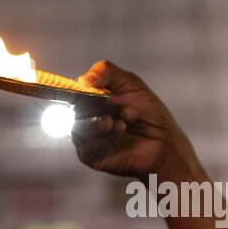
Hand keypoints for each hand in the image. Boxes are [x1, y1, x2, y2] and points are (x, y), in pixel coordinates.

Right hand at [71, 61, 194, 179]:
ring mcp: (86, 138)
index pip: (69, 92)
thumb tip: (82, 79)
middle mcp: (84, 118)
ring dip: (103, 121)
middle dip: (98, 105)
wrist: (164, 141)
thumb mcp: (130, 83)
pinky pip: (87, 144)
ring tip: (127, 118)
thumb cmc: (148, 113)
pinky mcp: (91, 156)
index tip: (69, 86)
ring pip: (78, 126)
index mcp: (89, 100)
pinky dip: (106, 135)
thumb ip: (106, 72)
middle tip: (119, 105)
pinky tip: (121, 130)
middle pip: (73, 108)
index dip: (63, 88)